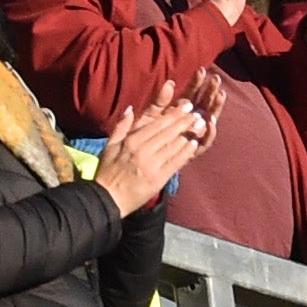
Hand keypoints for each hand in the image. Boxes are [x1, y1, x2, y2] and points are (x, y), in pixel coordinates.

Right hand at [91, 79, 219, 215]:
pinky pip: (175, 163)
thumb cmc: (107, 173)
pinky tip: (193, 145)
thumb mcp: (109, 146)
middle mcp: (143, 151)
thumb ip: (121, 126)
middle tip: (197, 114)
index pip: (158, 124)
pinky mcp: (158, 179)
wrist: (107, 199)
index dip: (174, 114)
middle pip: (168, 133)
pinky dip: (185, 153)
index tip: (185, 107)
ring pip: (174, 146)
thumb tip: (131, 109)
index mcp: (131, 141)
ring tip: (199, 126)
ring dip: (188, 135)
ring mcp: (152, 165)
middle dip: (184, 121)